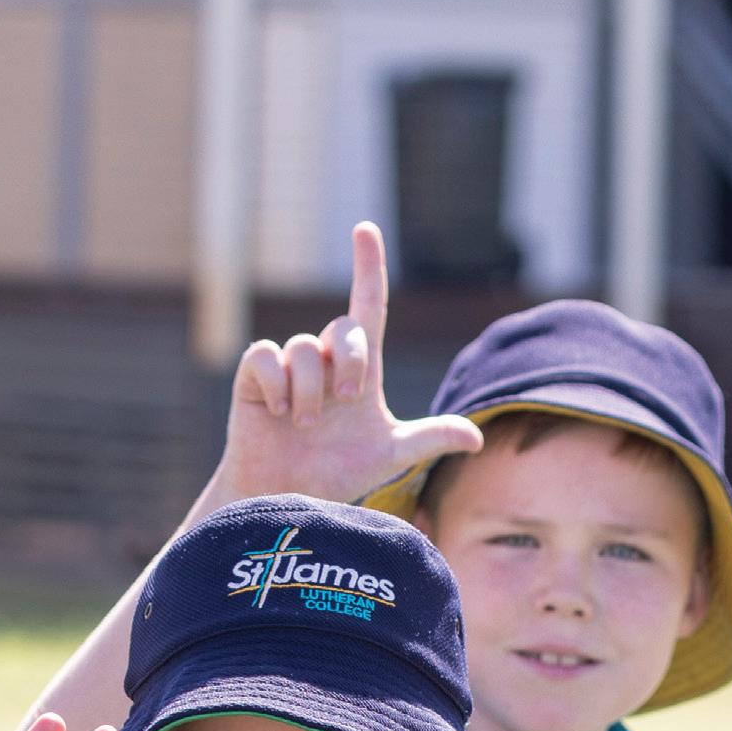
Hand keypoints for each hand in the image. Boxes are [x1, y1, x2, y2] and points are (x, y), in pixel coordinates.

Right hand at [212, 223, 484, 513]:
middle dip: (351, 361)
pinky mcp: (253, 379)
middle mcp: (325, 361)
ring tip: (304, 424)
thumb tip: (478, 438)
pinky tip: (278, 412)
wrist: (290, 500)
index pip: (367, 305)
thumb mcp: (389, 455)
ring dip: (310, 390)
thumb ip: (429, 438)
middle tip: (348, 401)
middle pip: (343, 327)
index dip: (368, 266)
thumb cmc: (337, 474)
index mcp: (358, 368)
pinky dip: (275, 383)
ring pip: (302, 347)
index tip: (365, 230)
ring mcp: (288, 368)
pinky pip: (263, 356)